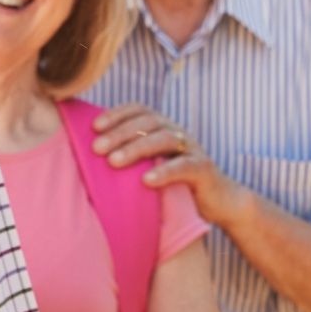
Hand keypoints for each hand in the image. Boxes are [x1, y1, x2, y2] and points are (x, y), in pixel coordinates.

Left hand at [91, 104, 243, 225]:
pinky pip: (183, 166)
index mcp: (163, 127)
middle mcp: (177, 132)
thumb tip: (91, 155)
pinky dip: (164, 172)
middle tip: (96, 148)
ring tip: (113, 162)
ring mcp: (192, 148)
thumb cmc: (176, 184)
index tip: (94, 127)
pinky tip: (145, 181)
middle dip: (119, 133)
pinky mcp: (203, 169)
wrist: (219, 201)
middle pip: (147, 123)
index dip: (117, 114)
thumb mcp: (151, 165)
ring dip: (136, 149)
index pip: (139, 110)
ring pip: (163, 139)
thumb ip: (131, 156)